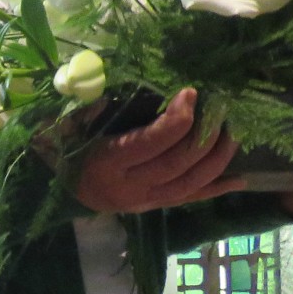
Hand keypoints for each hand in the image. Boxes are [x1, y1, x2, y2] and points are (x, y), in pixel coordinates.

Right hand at [75, 89, 245, 212]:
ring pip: (189, 184)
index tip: (190, 93)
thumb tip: (130, 87)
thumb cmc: (61, 145)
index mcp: (107, 163)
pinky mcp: (152, 206)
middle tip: (220, 110)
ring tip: (232, 134)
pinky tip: (239, 179)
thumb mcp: (68, 122)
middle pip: (177, 165)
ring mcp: (143, 201)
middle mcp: (129, 187)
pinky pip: (189, 199)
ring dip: (216, 160)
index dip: (176, 120)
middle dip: (204, 137)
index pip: (151, 144)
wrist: (54, 187)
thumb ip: (93, 106)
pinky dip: (215, 189)